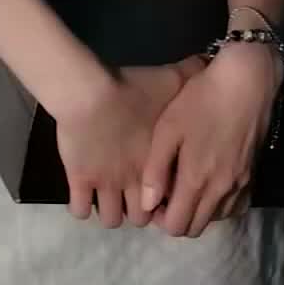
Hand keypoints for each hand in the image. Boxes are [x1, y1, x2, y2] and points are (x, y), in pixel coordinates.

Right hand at [55, 57, 205, 229]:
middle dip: (138, 212)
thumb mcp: (169, 80)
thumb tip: (205, 64)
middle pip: (139, 219)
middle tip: (134, 198)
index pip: (167, 201)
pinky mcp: (79, 181)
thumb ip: (188, 75)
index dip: (164, 200)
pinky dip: (81, 207)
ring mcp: (105, 184)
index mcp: (157, 164)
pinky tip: (84, 196)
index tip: (159, 191)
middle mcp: (133, 182)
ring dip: (110, 212)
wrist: (89, 93)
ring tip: (108, 199)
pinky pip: (78, 209)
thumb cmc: (132, 89)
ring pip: (110, 220)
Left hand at [139, 41, 281, 238]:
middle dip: (178, 219)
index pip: (176, 226)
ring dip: (199, 212)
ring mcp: (241, 185)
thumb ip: (156, 170)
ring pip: (216, 218)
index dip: (160, 219)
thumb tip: (147, 205)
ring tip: (188, 186)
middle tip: (168, 194)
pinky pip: (235, 207)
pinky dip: (220, 205)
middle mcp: (221, 191)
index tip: (154, 199)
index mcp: (196, 181)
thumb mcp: (168, 129)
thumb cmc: (200, 101)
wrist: (246, 82)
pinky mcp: (253, 175)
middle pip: (196, 228)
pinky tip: (211, 185)